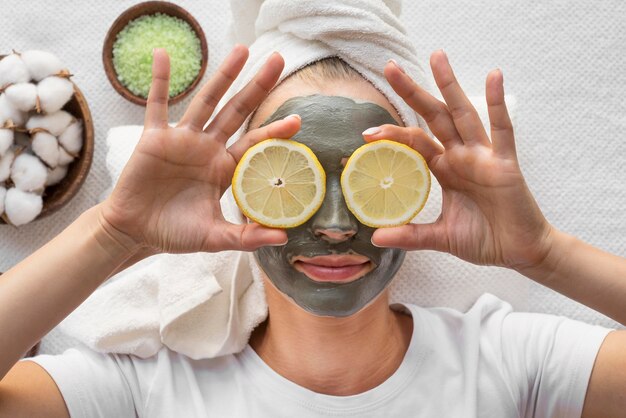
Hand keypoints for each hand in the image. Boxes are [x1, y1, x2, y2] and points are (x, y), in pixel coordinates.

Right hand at [99, 46, 294, 253]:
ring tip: (242, 50)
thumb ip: (245, 237)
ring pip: (206, 101)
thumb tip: (284, 238)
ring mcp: (182, 140)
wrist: (135, 231)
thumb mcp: (214, 237)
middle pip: (237, 111)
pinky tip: (163, 55)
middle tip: (278, 59)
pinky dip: (159, 80)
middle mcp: (208, 148)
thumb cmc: (174, 233)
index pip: (255, 144)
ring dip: (223, 75)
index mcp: (225, 169)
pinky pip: (156, 104)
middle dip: (257, 86)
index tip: (297, 120)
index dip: (275, 131)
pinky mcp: (154, 138)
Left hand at [369, 51, 552, 269]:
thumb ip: (412, 235)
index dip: (393, 134)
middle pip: (433, 117)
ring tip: (436, 57)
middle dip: (413, 92)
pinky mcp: (505, 164)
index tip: (367, 133)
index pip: (415, 142)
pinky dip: (497, 103)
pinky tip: (493, 76)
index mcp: (445, 169)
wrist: (520, 252)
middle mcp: (461, 156)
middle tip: (390, 67)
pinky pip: (502, 129)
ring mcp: (483, 156)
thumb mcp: (441, 237)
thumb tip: (376, 238)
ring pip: (463, 114)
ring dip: (449, 86)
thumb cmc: (485, 239)